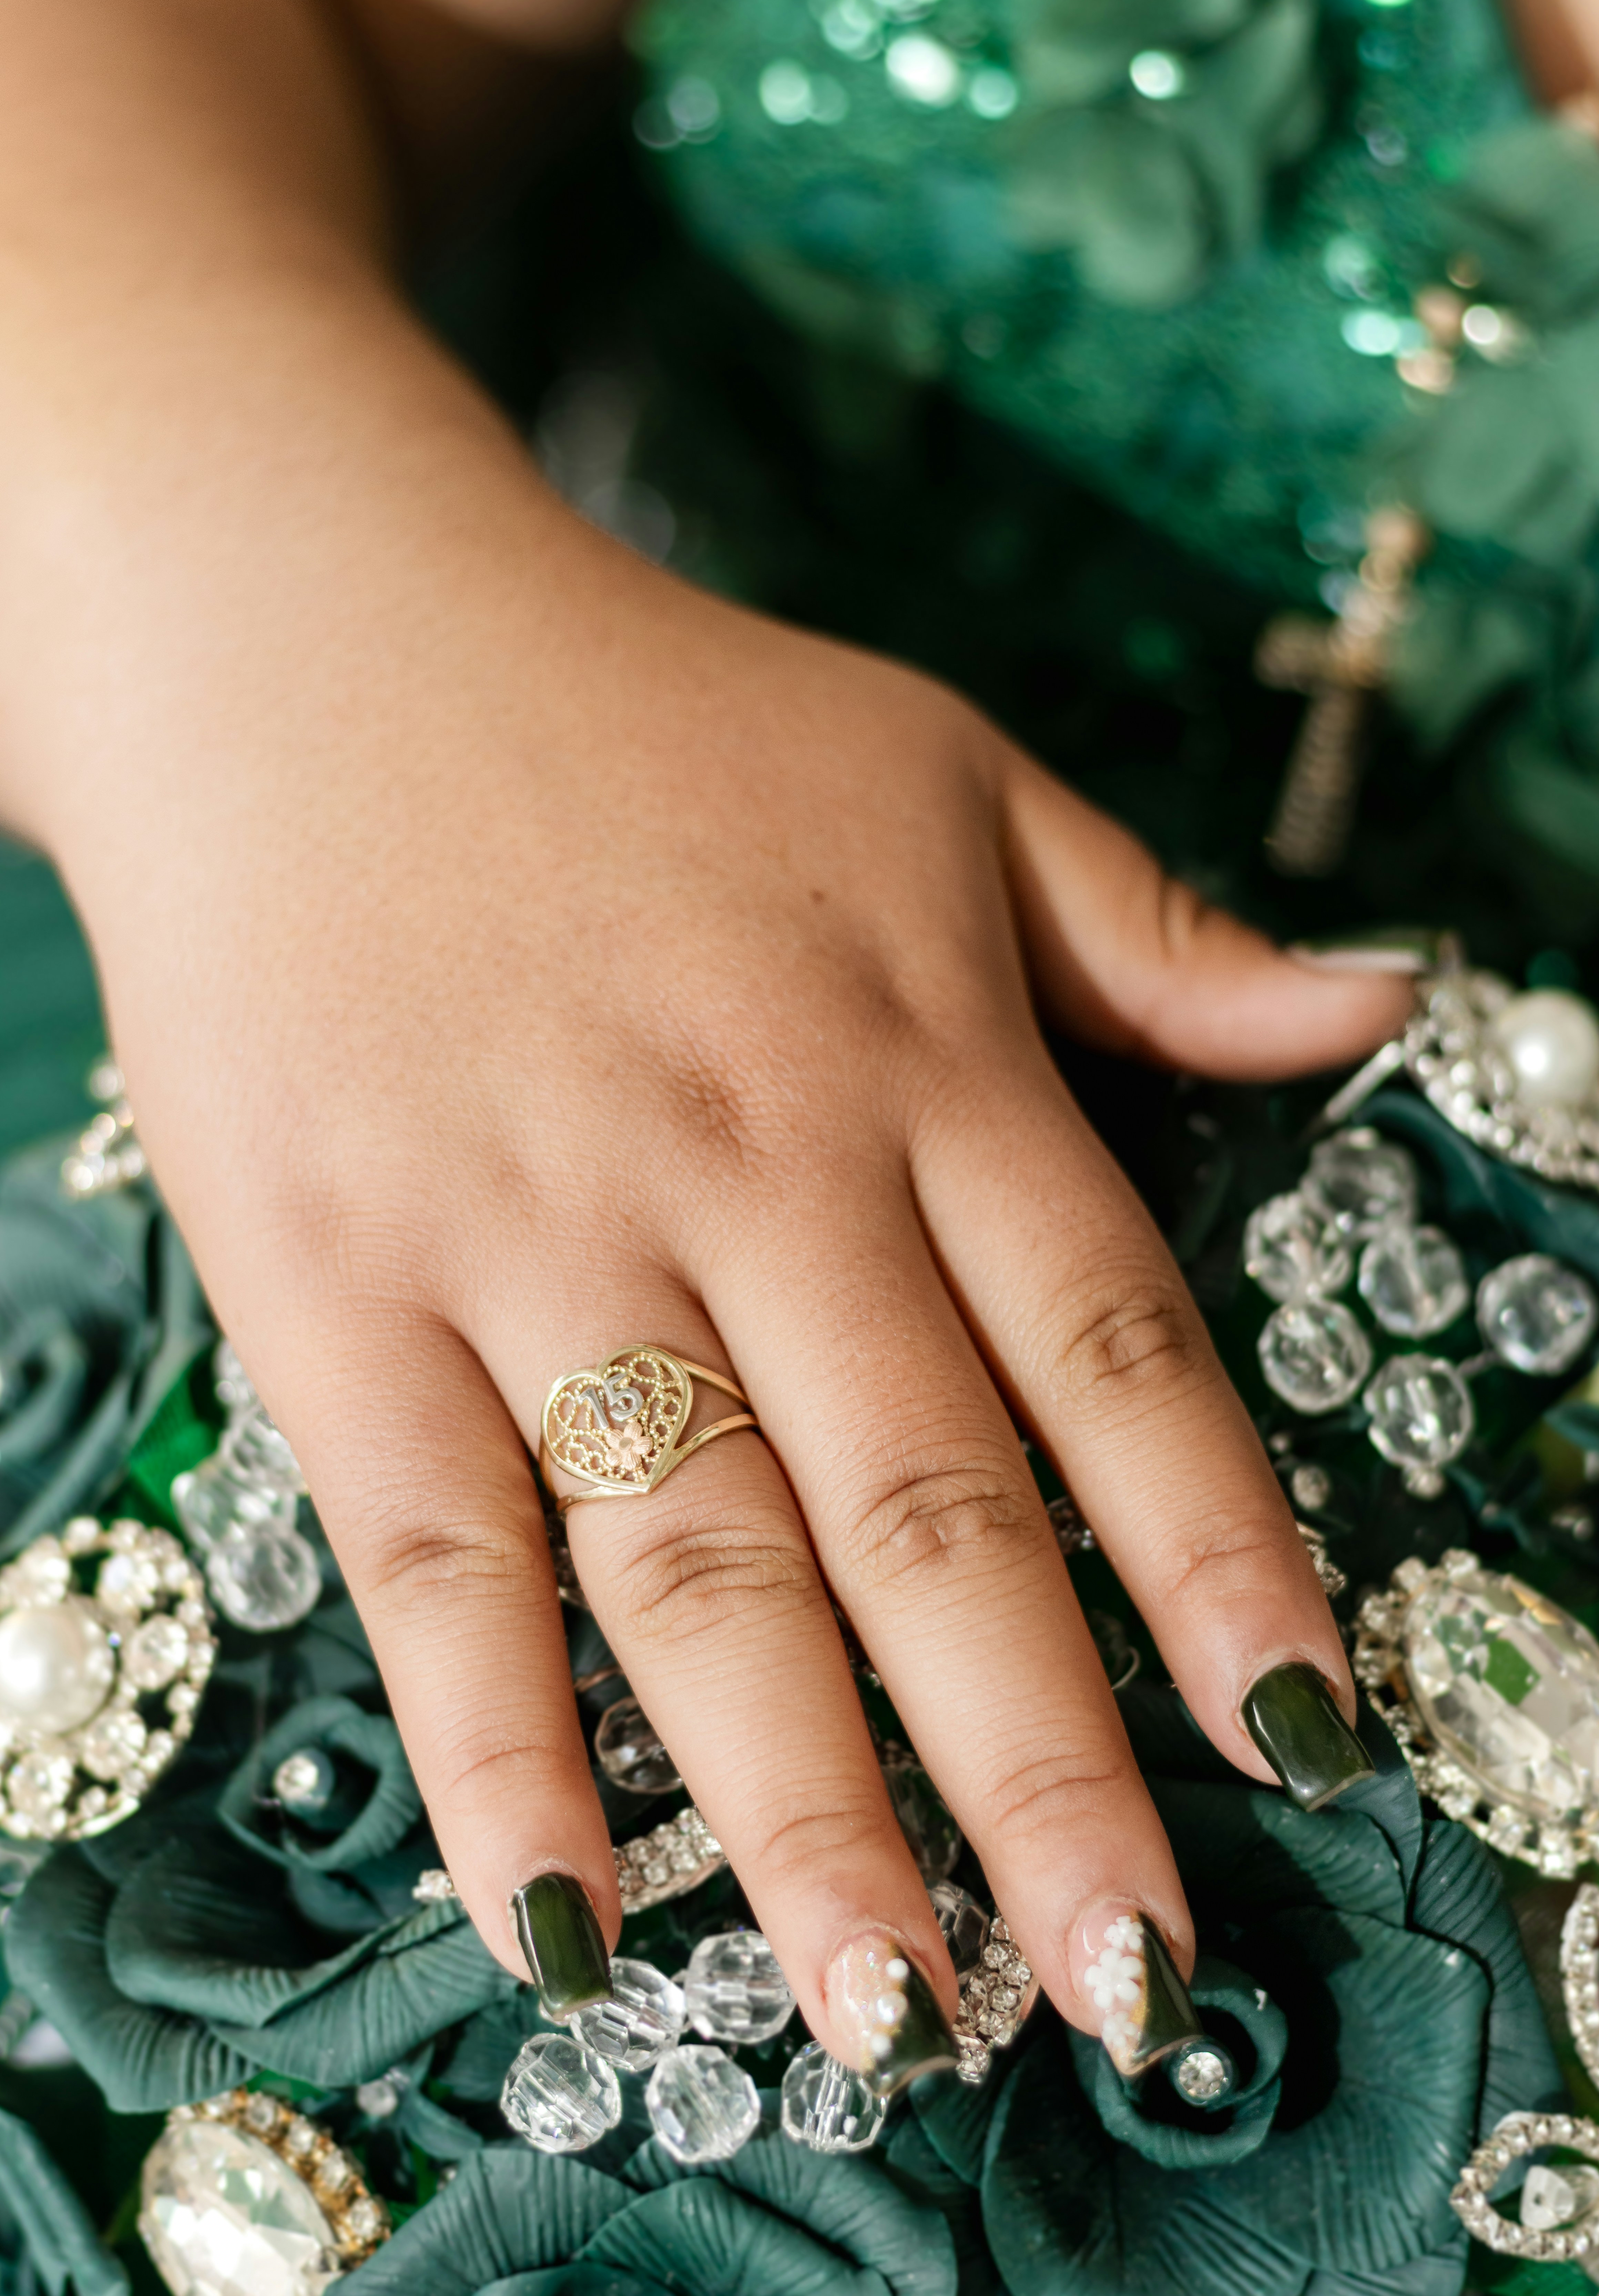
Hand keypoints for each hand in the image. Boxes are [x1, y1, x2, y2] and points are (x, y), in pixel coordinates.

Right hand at [48, 487, 1405, 2083]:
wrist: (315, 630)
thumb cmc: (652, 719)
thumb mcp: (943, 774)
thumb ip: (1151, 931)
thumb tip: (1381, 1000)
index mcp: (914, 1056)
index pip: (1114, 1357)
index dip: (1224, 1565)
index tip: (1310, 1744)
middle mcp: (748, 1171)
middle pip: (931, 1510)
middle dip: (1044, 1762)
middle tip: (1136, 1983)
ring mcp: (535, 1237)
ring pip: (704, 1569)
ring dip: (810, 1810)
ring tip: (906, 2010)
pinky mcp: (342, 1283)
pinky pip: (436, 1550)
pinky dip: (500, 1741)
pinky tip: (571, 1915)